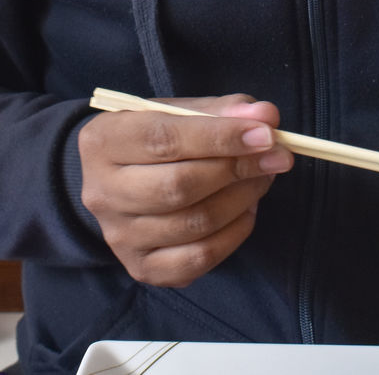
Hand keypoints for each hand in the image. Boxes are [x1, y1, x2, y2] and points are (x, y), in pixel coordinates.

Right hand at [78, 94, 292, 286]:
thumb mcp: (180, 112)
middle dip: (237, 169)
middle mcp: (102, 192)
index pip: (164, 139)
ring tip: (262, 178)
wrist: (119, 181)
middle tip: (275, 157)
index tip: (266, 133)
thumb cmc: (154, 139)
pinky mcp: (142, 268)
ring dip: (243, 199)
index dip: (220, 137)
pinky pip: (199, 259)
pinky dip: (234, 234)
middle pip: (179, 186)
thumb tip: (265, 117)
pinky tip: (246, 210)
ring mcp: (120, 236)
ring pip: (194, 224)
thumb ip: (222, 110)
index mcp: (104, 142)